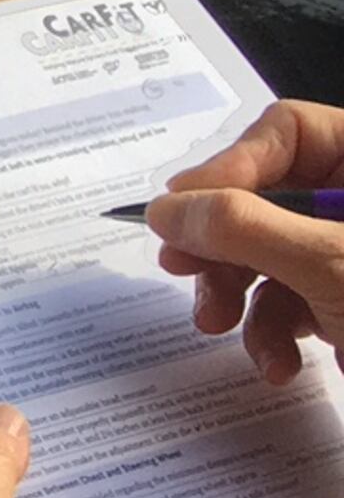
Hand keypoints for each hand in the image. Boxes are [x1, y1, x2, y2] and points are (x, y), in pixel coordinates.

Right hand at [149, 99, 343, 383]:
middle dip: (227, 243)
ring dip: (244, 297)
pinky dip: (281, 332)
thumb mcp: (332, 268)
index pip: (291, 132)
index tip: (185, 211)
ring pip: (279, 254)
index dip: (231, 167)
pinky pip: (303, 300)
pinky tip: (282, 365)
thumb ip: (245, 229)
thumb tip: (170, 207)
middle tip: (182, 270)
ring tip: (221, 327)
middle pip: (274, 195)